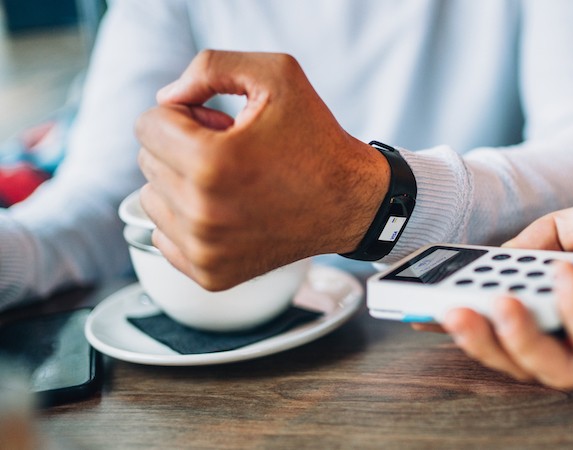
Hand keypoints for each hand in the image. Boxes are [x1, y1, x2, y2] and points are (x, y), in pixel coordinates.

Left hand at [135, 50, 387, 289]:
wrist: (351, 202)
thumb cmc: (315, 140)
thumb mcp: (276, 75)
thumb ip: (209, 67)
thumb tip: (166, 98)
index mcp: (212, 162)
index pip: (147, 125)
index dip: (184, 114)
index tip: (218, 124)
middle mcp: (203, 212)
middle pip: (147, 162)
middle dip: (183, 147)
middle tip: (231, 150)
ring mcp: (206, 249)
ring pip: (151, 200)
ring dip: (182, 184)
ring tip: (230, 180)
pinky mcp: (211, 274)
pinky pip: (164, 237)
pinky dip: (187, 221)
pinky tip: (227, 210)